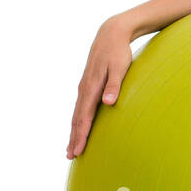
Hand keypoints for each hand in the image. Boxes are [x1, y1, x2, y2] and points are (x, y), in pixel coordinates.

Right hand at [67, 17, 135, 159]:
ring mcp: (84, 87)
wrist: (110, 34)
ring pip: (76, 114)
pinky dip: (77, 120)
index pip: (84, 117)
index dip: (81, 135)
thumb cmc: (118, 52)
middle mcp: (84, 89)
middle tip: (71, 156)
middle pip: (77, 119)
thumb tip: (108, 103)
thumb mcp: (120, 68)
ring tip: (71, 148)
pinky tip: (78, 127)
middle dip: (74, 138)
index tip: (78, 151)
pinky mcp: (87, 85)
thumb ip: (114, 86)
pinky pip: (80, 107)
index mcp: (91, 88)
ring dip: (74, 131)